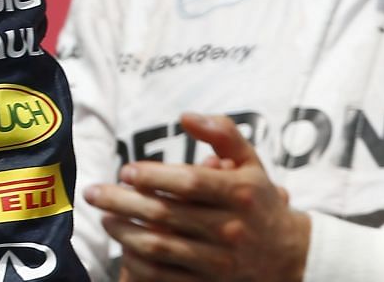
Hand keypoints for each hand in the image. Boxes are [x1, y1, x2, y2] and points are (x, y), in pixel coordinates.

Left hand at [86, 113, 310, 280]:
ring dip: (125, 232)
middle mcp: (231, 229)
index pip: (190, 183)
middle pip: (167, 214)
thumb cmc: (259, 200)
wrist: (288, 256)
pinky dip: (139, 264)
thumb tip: (185, 116)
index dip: (154, 176)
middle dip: (123, 202)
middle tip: (95, 193)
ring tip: (104, 218)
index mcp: (241, 194)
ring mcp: (221, 262)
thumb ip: (222, 133)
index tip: (126, 171)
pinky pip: (166, 277)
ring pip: (162, 247)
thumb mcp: (250, 162)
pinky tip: (123, 249)